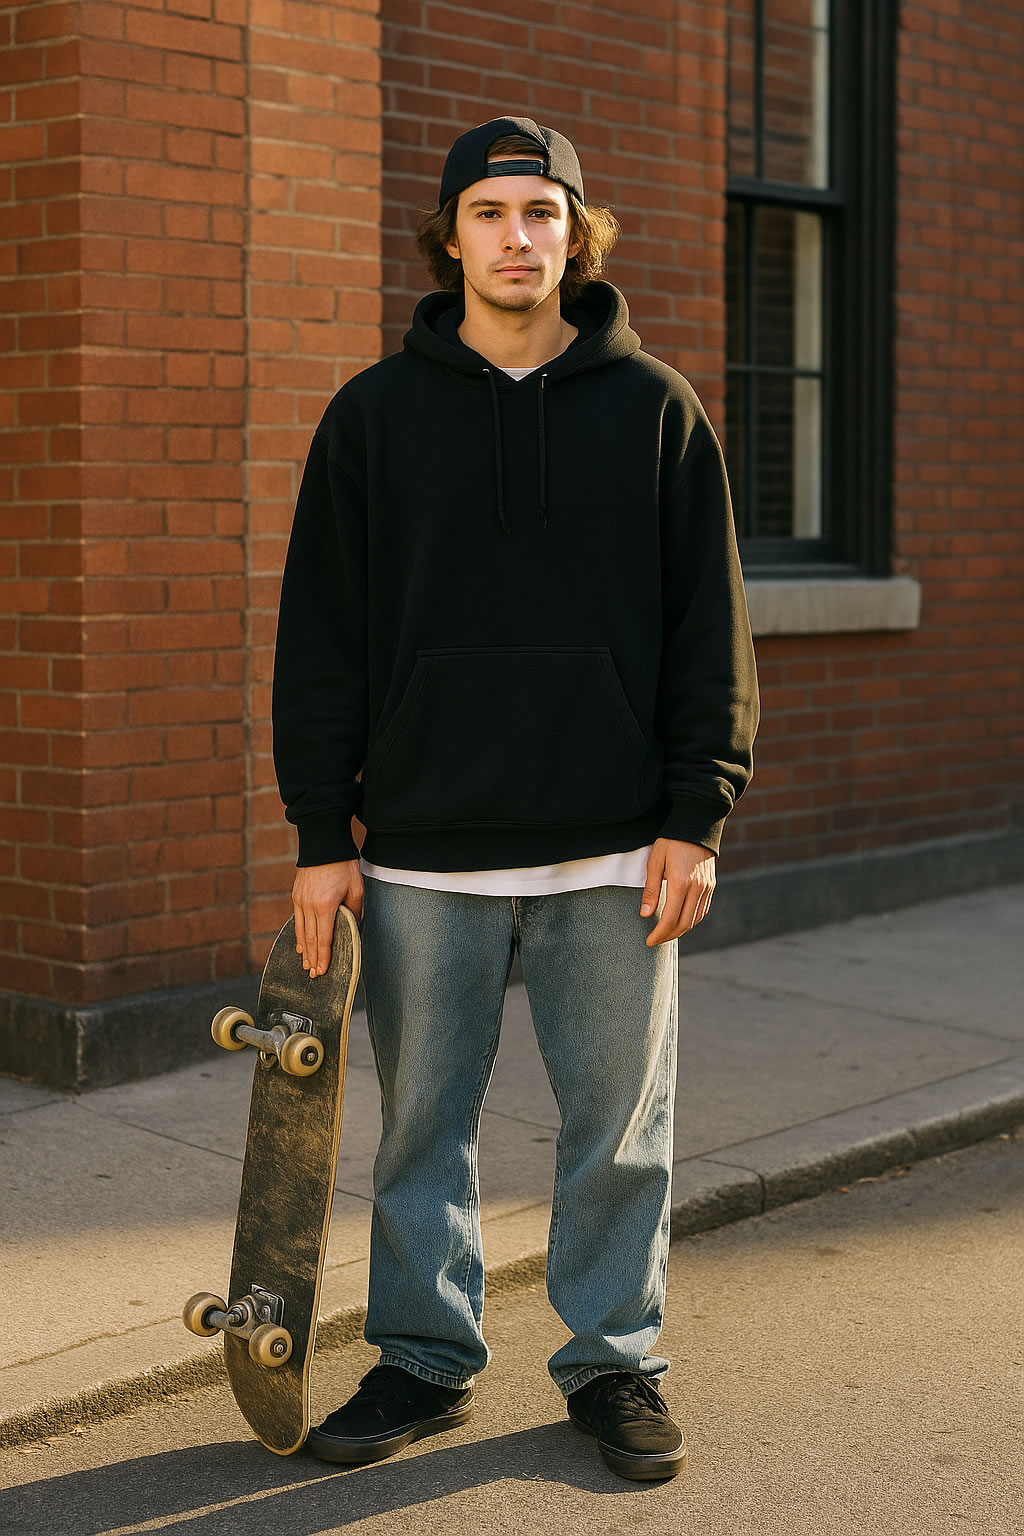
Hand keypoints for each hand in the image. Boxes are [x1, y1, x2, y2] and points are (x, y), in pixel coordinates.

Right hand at [292, 860, 363, 977]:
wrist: (323, 844)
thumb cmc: (343, 866)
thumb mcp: (356, 888)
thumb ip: (355, 911)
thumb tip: (354, 927)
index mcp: (326, 905)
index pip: (323, 938)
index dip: (323, 956)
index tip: (322, 970)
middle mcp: (309, 905)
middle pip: (310, 939)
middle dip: (312, 958)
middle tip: (313, 974)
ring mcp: (300, 900)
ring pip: (301, 931)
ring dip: (304, 949)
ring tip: (306, 963)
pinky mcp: (296, 895)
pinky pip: (297, 920)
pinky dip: (298, 934)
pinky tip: (300, 944)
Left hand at [640, 838, 715, 945]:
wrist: (696, 825)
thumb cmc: (671, 842)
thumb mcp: (655, 862)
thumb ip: (651, 889)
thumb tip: (645, 914)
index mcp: (681, 883)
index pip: (670, 919)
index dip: (659, 934)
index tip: (649, 941)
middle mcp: (697, 889)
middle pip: (684, 924)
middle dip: (669, 936)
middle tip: (656, 940)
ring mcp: (707, 888)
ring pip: (695, 919)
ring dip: (680, 930)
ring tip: (666, 933)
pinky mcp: (711, 885)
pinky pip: (702, 910)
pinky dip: (692, 920)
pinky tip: (681, 921)